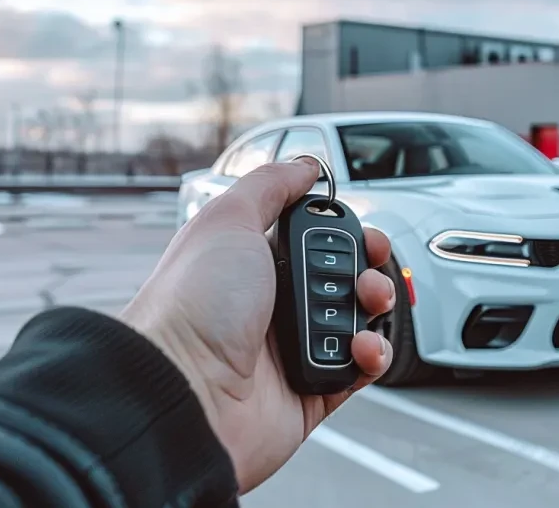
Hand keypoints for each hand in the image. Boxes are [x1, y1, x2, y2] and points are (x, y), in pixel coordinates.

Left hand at [119, 157, 395, 493]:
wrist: (183, 390)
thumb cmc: (192, 306)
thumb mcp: (227, 219)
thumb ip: (269, 185)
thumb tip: (305, 166)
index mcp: (254, 265)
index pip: (317, 242)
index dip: (347, 234)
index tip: (364, 234)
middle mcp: (273, 306)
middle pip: (345, 280)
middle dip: (370, 270)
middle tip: (369, 272)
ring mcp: (292, 351)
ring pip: (358, 323)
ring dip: (376, 311)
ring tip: (367, 307)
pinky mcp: (310, 392)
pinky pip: (357, 372)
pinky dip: (372, 357)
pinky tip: (362, 347)